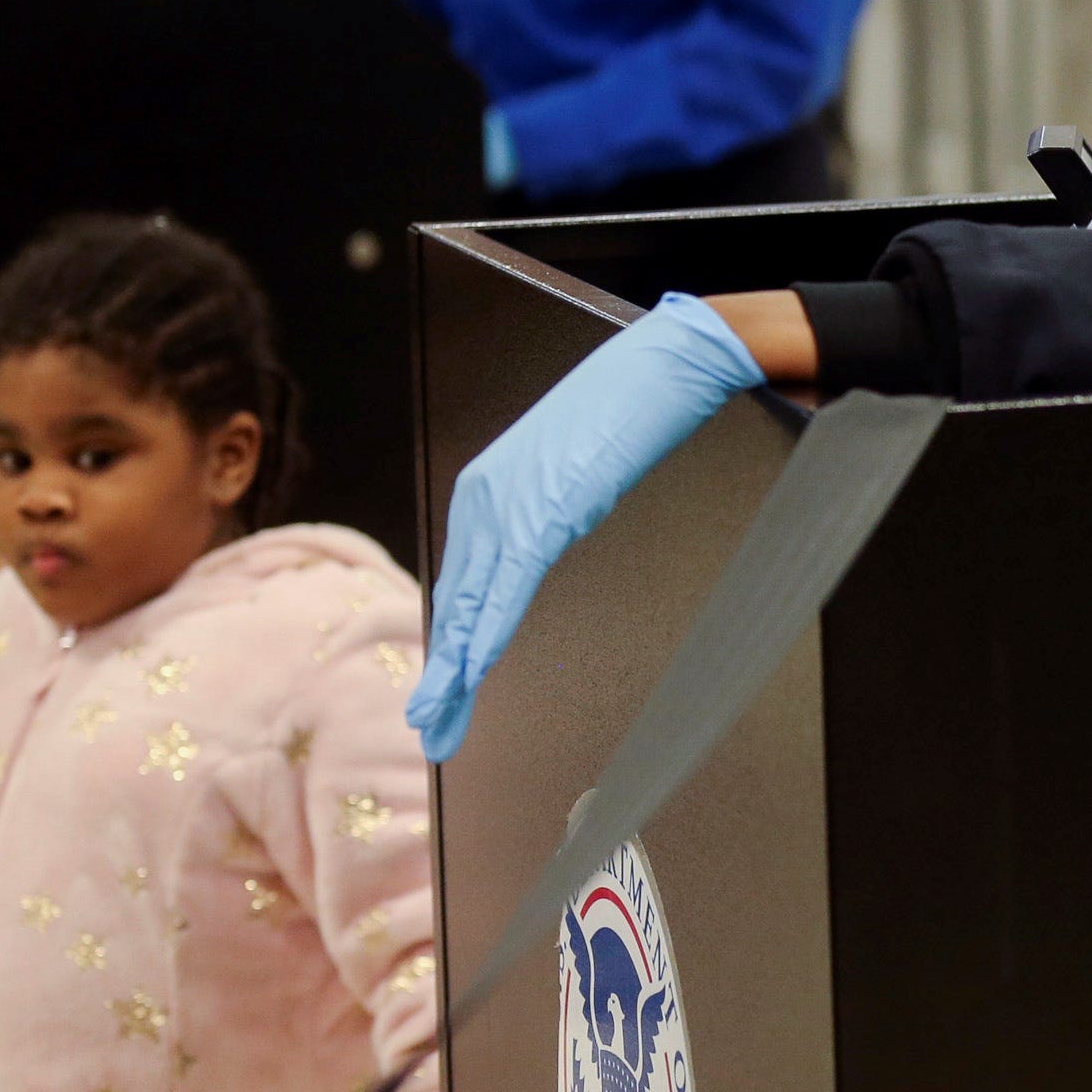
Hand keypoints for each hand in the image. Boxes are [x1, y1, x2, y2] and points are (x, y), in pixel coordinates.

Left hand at [405, 293, 761, 760]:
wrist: (661, 365)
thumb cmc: (627, 407)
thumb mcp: (573, 468)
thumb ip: (548, 507)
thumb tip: (546, 536)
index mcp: (487, 488)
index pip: (462, 583)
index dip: (453, 641)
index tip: (444, 689)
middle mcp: (484, 497)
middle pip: (457, 603)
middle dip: (444, 673)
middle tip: (430, 726)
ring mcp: (511, 504)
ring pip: (473, 604)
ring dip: (455, 671)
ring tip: (437, 723)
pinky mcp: (545, 511)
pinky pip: (509, 586)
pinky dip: (488, 633)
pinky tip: (475, 672)